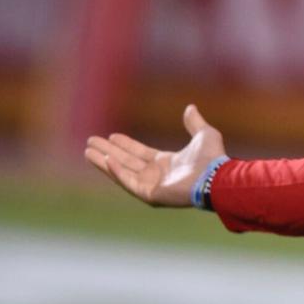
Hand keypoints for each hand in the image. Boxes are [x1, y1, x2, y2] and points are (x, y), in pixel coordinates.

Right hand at [84, 104, 225, 206]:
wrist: (215, 176)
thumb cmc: (212, 158)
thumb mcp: (204, 134)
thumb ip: (194, 123)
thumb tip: (191, 108)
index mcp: (167, 163)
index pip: (140, 153)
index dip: (126, 145)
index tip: (112, 136)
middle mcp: (157, 175)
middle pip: (126, 162)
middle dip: (108, 152)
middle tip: (91, 142)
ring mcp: (152, 186)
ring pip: (122, 172)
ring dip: (105, 162)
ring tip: (88, 152)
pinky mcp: (150, 195)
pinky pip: (129, 182)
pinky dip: (117, 172)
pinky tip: (106, 160)